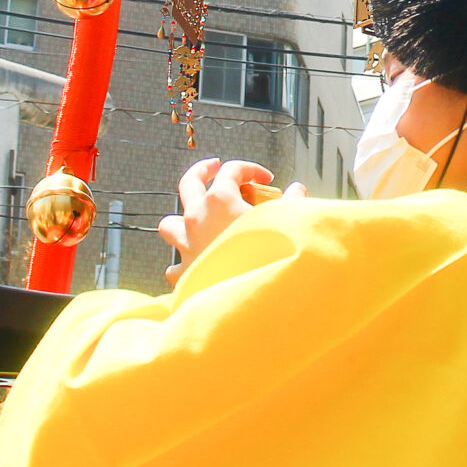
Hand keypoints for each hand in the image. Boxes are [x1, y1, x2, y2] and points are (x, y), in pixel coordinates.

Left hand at [158, 160, 286, 286]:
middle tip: (214, 167)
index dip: (250, 169)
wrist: (254, 298)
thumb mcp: (288, 220)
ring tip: (197, 219)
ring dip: (182, 218)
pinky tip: (197, 262)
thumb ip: (292, 201)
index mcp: (220, 201)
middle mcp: (197, 218)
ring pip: (170, 223)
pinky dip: (183, 261)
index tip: (265, 179)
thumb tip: (297, 189)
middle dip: (202, 171)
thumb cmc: (270, 257)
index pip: (231, 170)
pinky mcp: (185, 273)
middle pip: (189, 183)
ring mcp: (187, 245)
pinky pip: (175, 264)